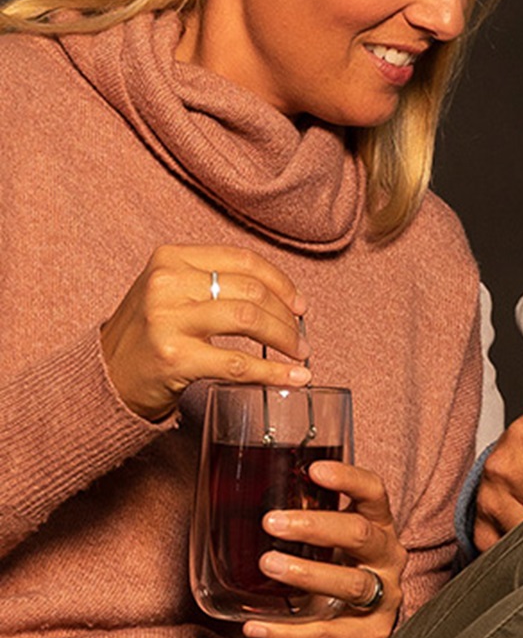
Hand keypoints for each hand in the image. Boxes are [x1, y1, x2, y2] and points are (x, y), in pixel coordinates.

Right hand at [100, 245, 310, 420]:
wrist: (106, 376)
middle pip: (251, 290)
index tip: (299, 303)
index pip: (242, 260)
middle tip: (300, 335)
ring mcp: (169, 320)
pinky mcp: (176, 357)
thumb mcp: (170, 291)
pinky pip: (238, 363)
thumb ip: (213, 282)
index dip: (280, 282)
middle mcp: (168, 283)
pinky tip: (292, 378)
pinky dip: (273, 372)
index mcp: (171, 258)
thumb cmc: (148, 333)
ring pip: (249, 319)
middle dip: (286, 315)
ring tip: (299, 354)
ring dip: (285, 339)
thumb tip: (280, 296)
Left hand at [241, 459, 406, 637]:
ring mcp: (384, 598)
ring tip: (269, 565)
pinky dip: (288, 632)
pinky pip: (327, 633)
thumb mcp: (333, 539)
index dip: (348, 479)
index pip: (373, 493)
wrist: (365, 624)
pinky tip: (256, 627)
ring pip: (351, 583)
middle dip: (315, 527)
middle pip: (360, 535)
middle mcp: (387, 558)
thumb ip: (305, 520)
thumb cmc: (341, 568)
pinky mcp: (370, 635)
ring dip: (308, 573)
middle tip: (272, 523)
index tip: (315, 471)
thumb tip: (238, 496)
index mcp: (379, 526)